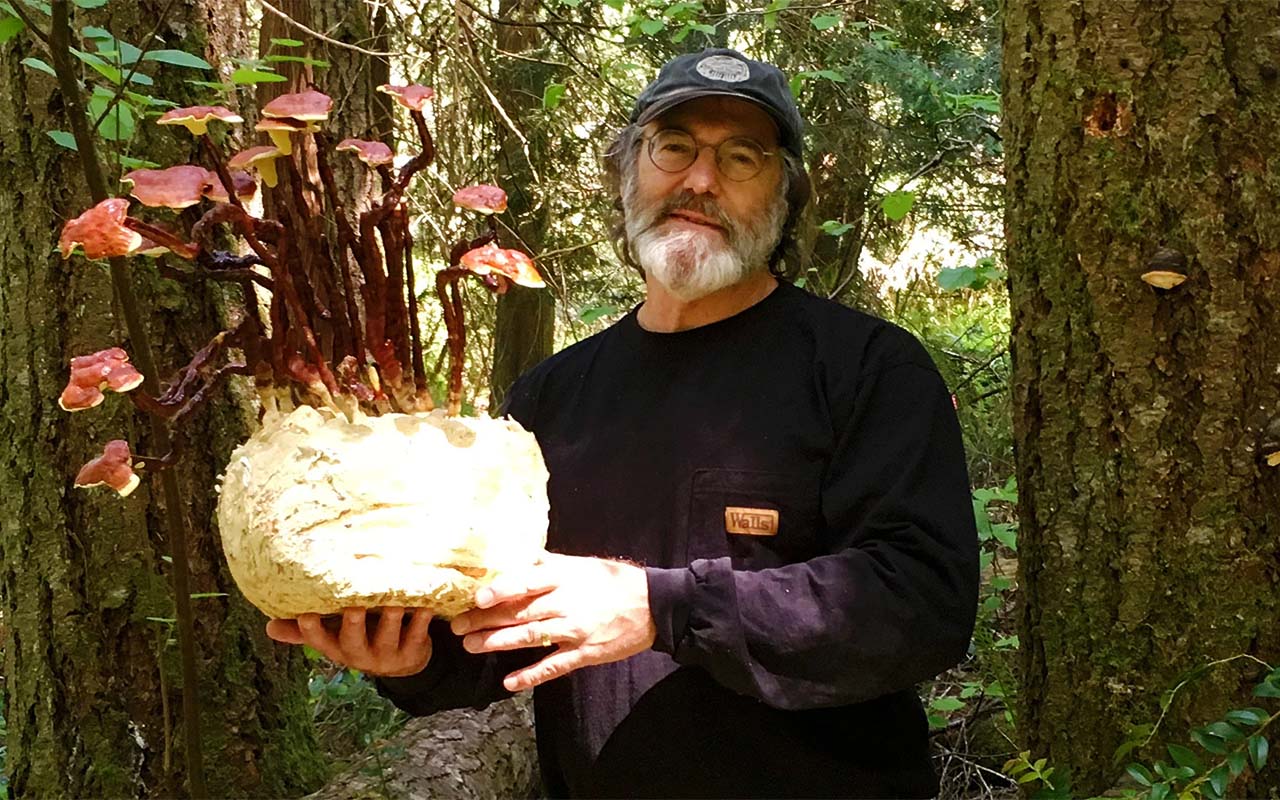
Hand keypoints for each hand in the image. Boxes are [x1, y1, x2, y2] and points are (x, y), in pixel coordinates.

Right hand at [265, 607, 432, 676]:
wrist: (404, 662)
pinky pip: (416, 636)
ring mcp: (386, 654)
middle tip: (353, 607)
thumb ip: (305, 630)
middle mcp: (358, 654)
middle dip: (352, 624)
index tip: (305, 614)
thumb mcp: (334, 635)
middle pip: (352, 640)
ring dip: (390, 618)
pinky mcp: (412, 652)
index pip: (318, 640)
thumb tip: (268, 626)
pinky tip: (424, 606)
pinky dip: (420, 621)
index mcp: (336, 647)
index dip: (311, 630)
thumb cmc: (362, 636)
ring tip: (394, 601)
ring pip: (387, 636)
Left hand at [448, 553, 656, 691]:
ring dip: (498, 643)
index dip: (500, 590)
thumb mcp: (581, 564)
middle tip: (458, 627)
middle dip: (486, 621)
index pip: (526, 583)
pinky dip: (531, 675)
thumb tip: (515, 554)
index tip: (476, 597)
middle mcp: (566, 603)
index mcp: (564, 578)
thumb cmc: (613, 581)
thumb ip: (547, 562)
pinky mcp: (585, 653)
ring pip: (530, 638)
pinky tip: (509, 683)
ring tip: (472, 647)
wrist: (653, 605)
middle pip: (520, 612)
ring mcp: (575, 630)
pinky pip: (554, 666)